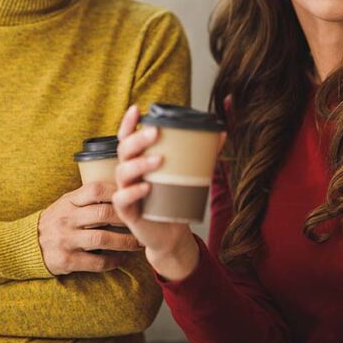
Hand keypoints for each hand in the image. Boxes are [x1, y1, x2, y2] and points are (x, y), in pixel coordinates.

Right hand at [38, 181, 140, 275]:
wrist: (27, 245)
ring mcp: (66, 240)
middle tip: (143, 222)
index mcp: (69, 201)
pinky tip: (122, 259)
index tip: (136, 196)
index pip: (96, 190)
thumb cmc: (56, 220)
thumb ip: (88, 197)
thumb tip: (122, 187)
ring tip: (139, 243)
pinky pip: (96, 261)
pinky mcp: (66, 260)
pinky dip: (113, 261)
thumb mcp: (67, 203)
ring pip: (103, 239)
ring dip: (125, 242)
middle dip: (128, 218)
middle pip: (104, 214)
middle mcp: (67, 218)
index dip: (119, 192)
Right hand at [111, 105, 200, 280]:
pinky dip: (133, 192)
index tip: (137, 109)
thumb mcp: (187, 175)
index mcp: (138, 160)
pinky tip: (147, 187)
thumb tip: (221, 133)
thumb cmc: (175, 198)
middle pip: (124, 150)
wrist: (171, 233)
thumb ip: (202, 154)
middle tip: (155, 132)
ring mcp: (125, 191)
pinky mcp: (127, 212)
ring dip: (139, 163)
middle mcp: (128, 173)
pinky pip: (122, 199)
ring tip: (159, 160)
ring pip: (123, 172)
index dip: (129, 123)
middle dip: (137, 139)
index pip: (128, 138)